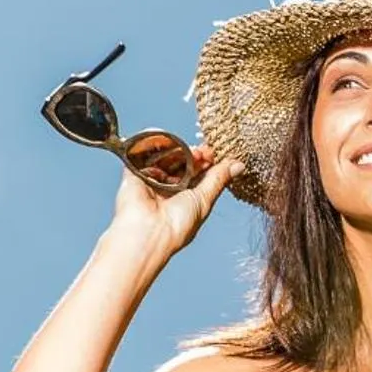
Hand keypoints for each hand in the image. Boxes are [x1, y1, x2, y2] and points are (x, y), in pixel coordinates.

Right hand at [108, 144, 240, 258]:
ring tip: (186, 150)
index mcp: (187, 198)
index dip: (207, 161)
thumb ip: (219, 179)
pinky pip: (140, 155)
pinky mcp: (132, 176)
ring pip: (164, 158)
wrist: (148, 232)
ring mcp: (151, 182)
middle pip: (182, 164)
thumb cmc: (178, 224)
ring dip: (176, 150)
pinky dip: (150, 144)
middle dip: (193, 154)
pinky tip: (162, 139)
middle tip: (203, 150)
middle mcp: (168, 190)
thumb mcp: (205, 199)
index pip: (199, 173)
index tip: (214, 153)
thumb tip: (238, 165)